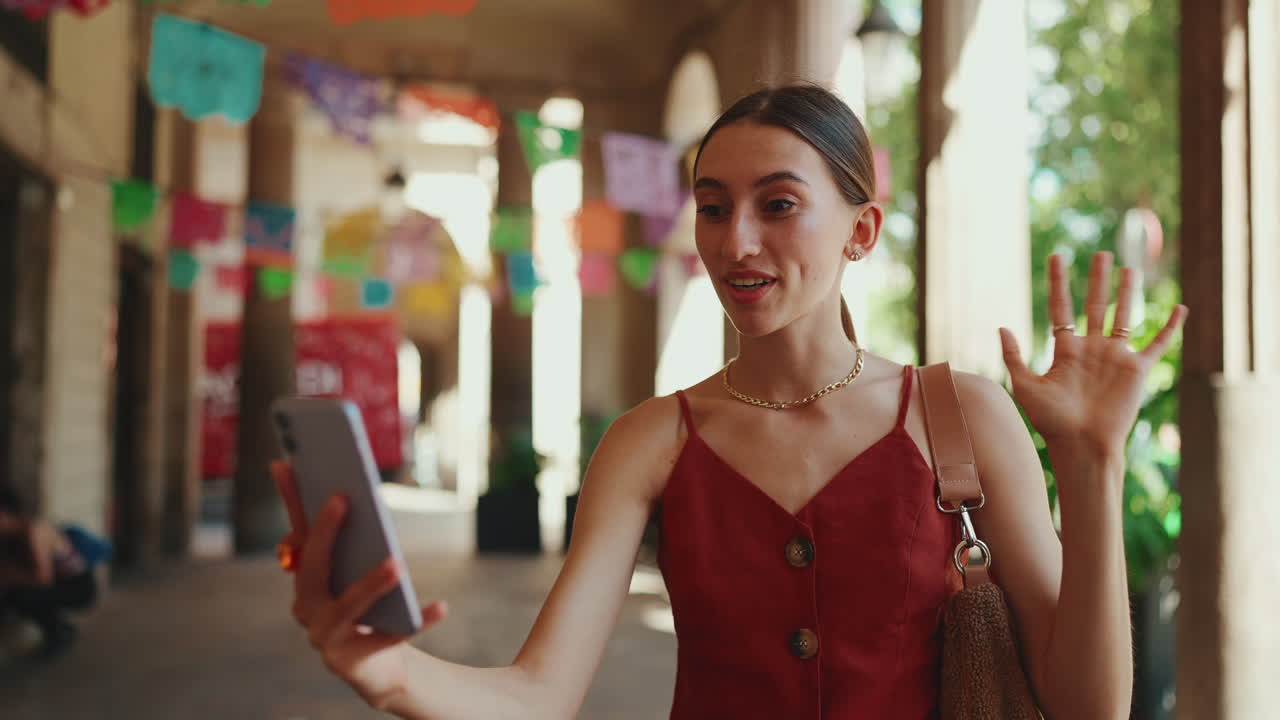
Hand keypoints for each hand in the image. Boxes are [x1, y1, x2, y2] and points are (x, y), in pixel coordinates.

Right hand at [272, 462, 448, 709]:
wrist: (377, 668)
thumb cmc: (370, 609)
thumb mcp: (361, 571)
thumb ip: (355, 538)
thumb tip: (353, 491)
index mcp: (306, 579)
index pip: (296, 533)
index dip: (289, 499)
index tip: (285, 462)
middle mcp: (306, 607)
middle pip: (313, 568)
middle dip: (325, 533)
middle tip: (343, 498)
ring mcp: (325, 637)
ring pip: (347, 605)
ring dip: (371, 582)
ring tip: (397, 563)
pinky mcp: (352, 662)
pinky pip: (388, 638)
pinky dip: (416, 622)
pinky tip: (442, 606)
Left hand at [999, 252, 1187, 459]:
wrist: (1080, 444)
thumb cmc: (1051, 421)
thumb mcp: (1024, 386)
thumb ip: (1013, 356)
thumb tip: (1002, 326)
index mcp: (1065, 350)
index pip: (1061, 307)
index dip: (1058, 282)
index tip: (1057, 257)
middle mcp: (1091, 349)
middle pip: (1095, 305)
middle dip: (1097, 279)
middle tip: (1101, 254)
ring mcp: (1115, 358)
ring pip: (1123, 316)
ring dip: (1127, 293)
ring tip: (1129, 268)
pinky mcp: (1136, 370)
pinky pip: (1158, 344)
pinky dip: (1170, 327)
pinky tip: (1180, 308)